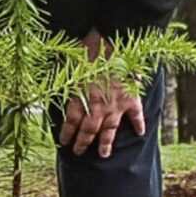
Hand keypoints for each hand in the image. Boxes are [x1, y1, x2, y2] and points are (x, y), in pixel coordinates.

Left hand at [58, 29, 144, 156]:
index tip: (63, 141)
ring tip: (103, 154)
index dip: (66, 133)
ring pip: (109, 130)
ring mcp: (115, 105)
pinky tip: (140, 133)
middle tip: (78, 152)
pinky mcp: (131, 99)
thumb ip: (67, 84)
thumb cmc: (86, 49)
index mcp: (79, 98)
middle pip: (88, 130)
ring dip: (105, 143)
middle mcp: (96, 107)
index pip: (70, 122)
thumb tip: (56, 89)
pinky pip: (136, 116)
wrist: (110, 42)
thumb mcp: (69, 66)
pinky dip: (139, 125)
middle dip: (82, 143)